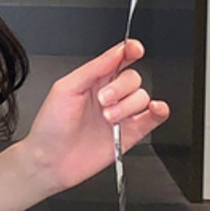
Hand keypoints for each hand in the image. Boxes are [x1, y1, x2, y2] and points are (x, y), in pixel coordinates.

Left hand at [23, 38, 169, 192]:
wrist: (50, 160)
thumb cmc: (50, 126)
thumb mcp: (65, 89)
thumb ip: (93, 69)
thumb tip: (116, 52)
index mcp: (94, 79)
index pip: (119, 58)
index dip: (130, 50)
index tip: (134, 50)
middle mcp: (110, 94)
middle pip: (133, 77)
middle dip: (120, 88)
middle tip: (102, 101)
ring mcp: (121, 114)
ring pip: (143, 96)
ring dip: (127, 106)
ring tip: (107, 118)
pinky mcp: (131, 133)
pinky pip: (154, 118)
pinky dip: (159, 110)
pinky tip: (153, 109)